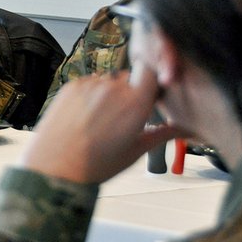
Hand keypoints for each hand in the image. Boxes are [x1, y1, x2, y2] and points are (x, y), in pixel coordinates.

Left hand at [21, 66, 177, 183]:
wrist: (54, 167)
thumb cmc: (96, 164)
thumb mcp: (135, 151)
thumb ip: (164, 134)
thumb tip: (188, 129)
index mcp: (135, 103)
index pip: (153, 73)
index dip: (152, 83)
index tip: (150, 96)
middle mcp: (113, 88)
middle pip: (131, 78)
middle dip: (131, 93)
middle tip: (123, 118)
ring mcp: (91, 84)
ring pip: (109, 81)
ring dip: (110, 94)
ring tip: (100, 121)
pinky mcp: (72, 85)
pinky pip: (89, 83)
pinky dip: (91, 95)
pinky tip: (86, 117)